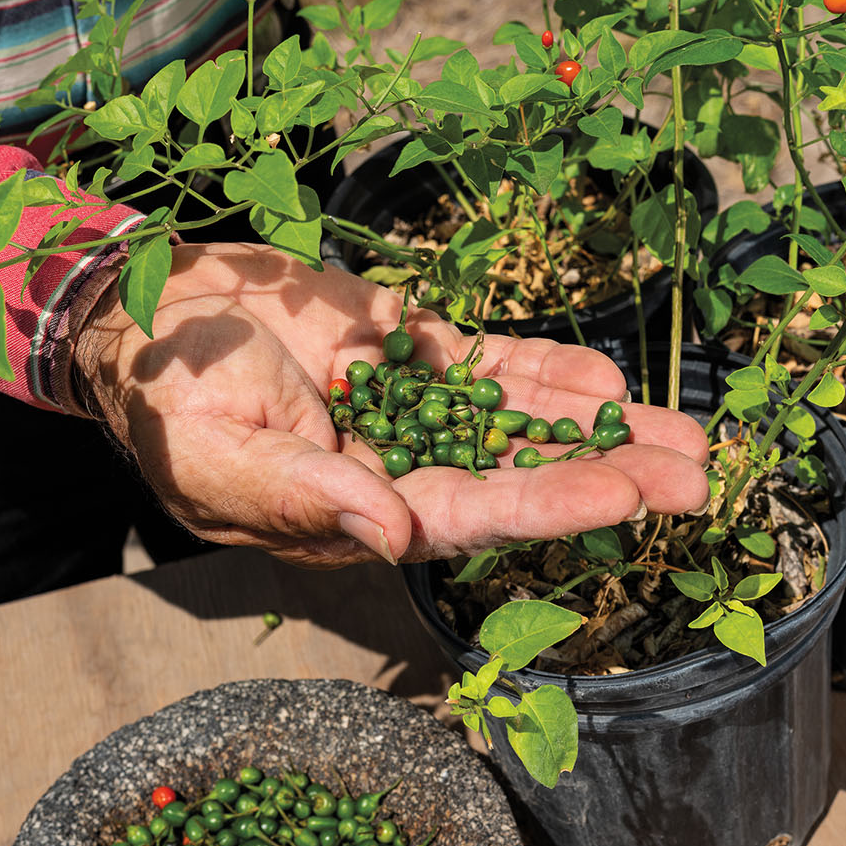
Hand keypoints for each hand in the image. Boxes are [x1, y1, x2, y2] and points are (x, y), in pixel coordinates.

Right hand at [73, 243, 708, 567]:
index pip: (465, 512)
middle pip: (517, 473)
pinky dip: (544, 368)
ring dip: (600, 425)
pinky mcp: (410, 350)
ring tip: (688, 437)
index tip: (625, 496)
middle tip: (698, 480)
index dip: (545, 505)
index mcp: (353, 509)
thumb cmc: (166, 399)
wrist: (147, 315)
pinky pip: (488, 362)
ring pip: (519, 419)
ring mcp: (411, 404)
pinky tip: (608, 376)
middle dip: (606, 473)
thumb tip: (391, 530)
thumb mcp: (219, 456)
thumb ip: (306, 492)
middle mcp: (398, 465)